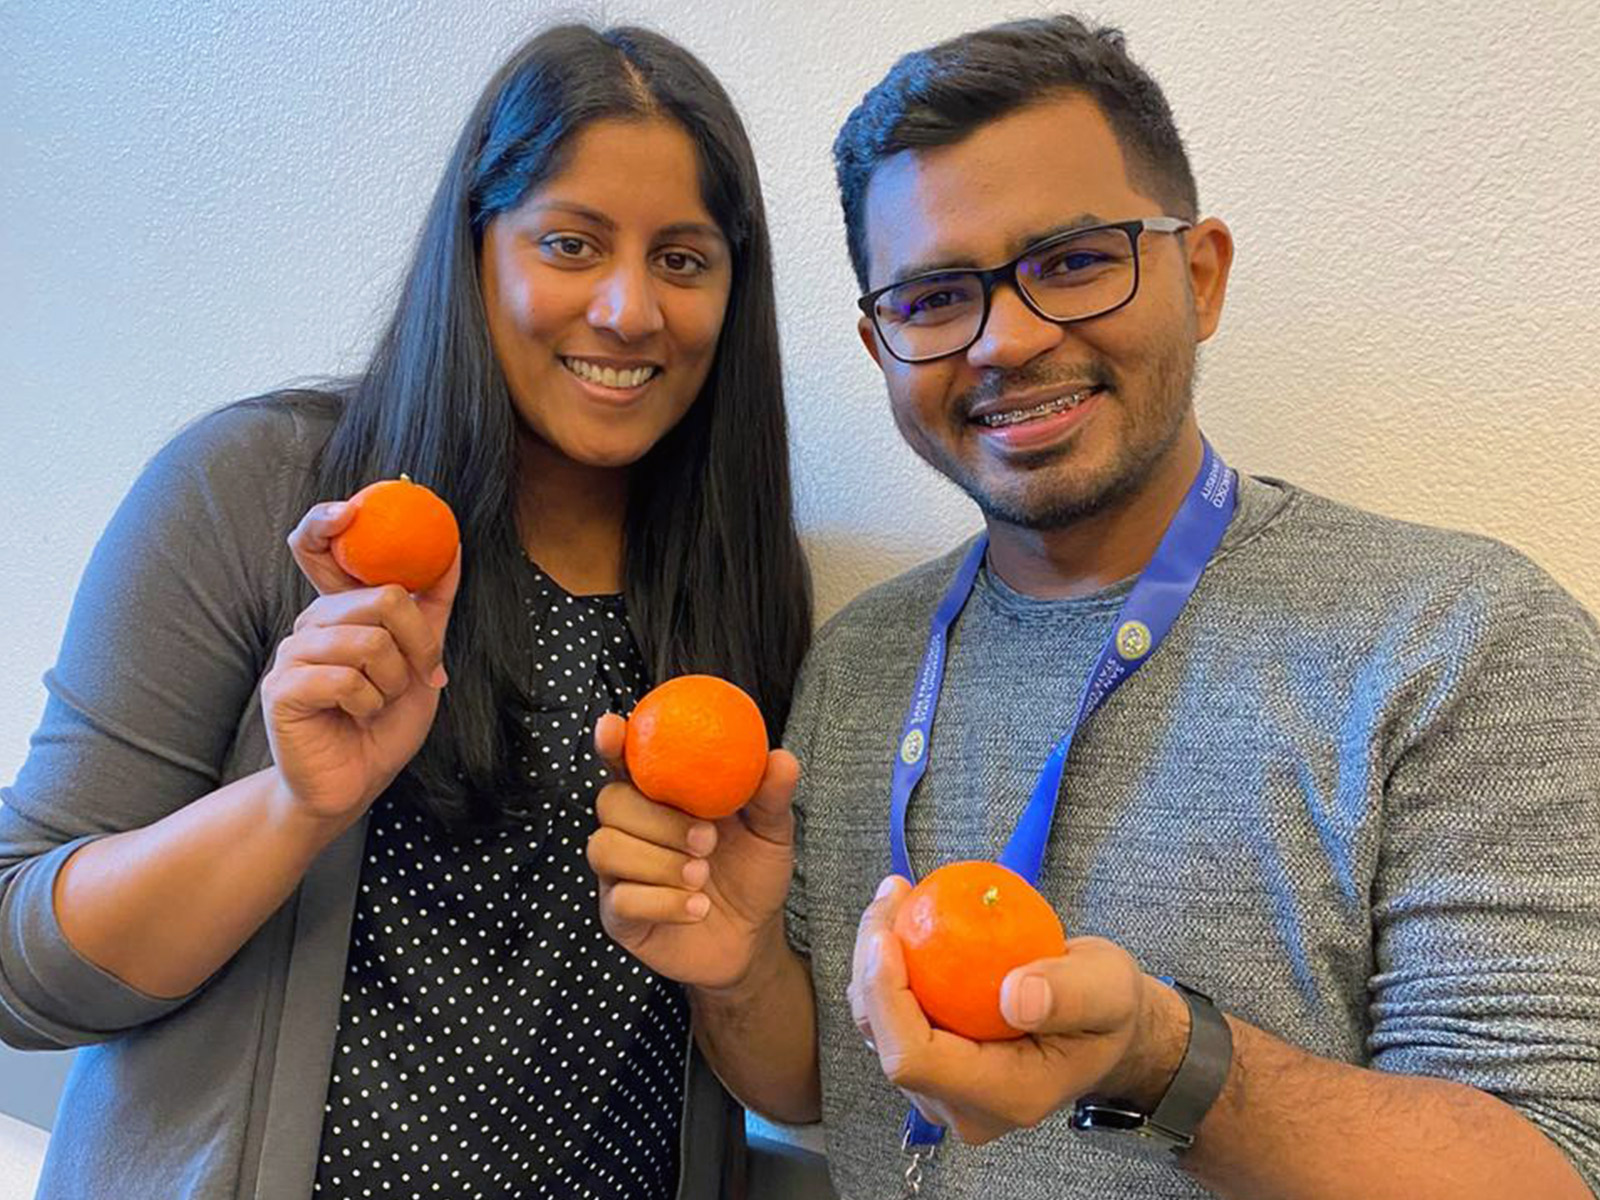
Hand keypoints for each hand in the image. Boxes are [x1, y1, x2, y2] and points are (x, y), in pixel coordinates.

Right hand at [260, 500, 460, 824]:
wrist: (352, 784)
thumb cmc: (381, 724)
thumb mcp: (420, 661)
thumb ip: (430, 611)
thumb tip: (450, 550)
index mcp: (339, 610)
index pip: (317, 546)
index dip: (328, 520)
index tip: (350, 508)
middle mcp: (311, 623)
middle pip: (382, 597)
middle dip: (418, 644)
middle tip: (414, 675)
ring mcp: (291, 654)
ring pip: (369, 642)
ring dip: (393, 682)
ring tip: (379, 702)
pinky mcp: (282, 690)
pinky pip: (345, 680)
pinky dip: (368, 704)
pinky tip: (356, 716)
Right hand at [585, 713, 798, 989]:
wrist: (752, 937)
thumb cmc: (752, 873)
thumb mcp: (771, 832)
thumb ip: (770, 796)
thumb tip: (781, 758)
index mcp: (661, 797)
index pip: (624, 762)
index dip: (613, 743)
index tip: (613, 728)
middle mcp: (632, 829)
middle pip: (610, 802)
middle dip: (657, 819)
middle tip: (707, 839)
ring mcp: (619, 873)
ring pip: (605, 848)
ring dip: (658, 863)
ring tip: (702, 877)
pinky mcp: (618, 916)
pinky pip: (620, 900)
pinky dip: (663, 902)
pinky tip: (698, 907)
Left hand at [849, 875, 1187, 1144]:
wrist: (1107, 1030)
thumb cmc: (1110, 1011)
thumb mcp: (1109, 990)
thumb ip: (1069, 995)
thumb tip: (1014, 997)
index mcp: (1006, 1095)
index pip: (916, 1059)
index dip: (887, 1000)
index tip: (887, 936)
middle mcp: (965, 1105)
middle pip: (887, 1042)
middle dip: (871, 966)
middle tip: (893, 894)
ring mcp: (946, 1089)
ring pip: (880, 1029)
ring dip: (874, 962)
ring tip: (896, 898)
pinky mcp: (936, 1064)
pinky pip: (893, 1017)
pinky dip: (888, 969)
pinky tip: (904, 919)